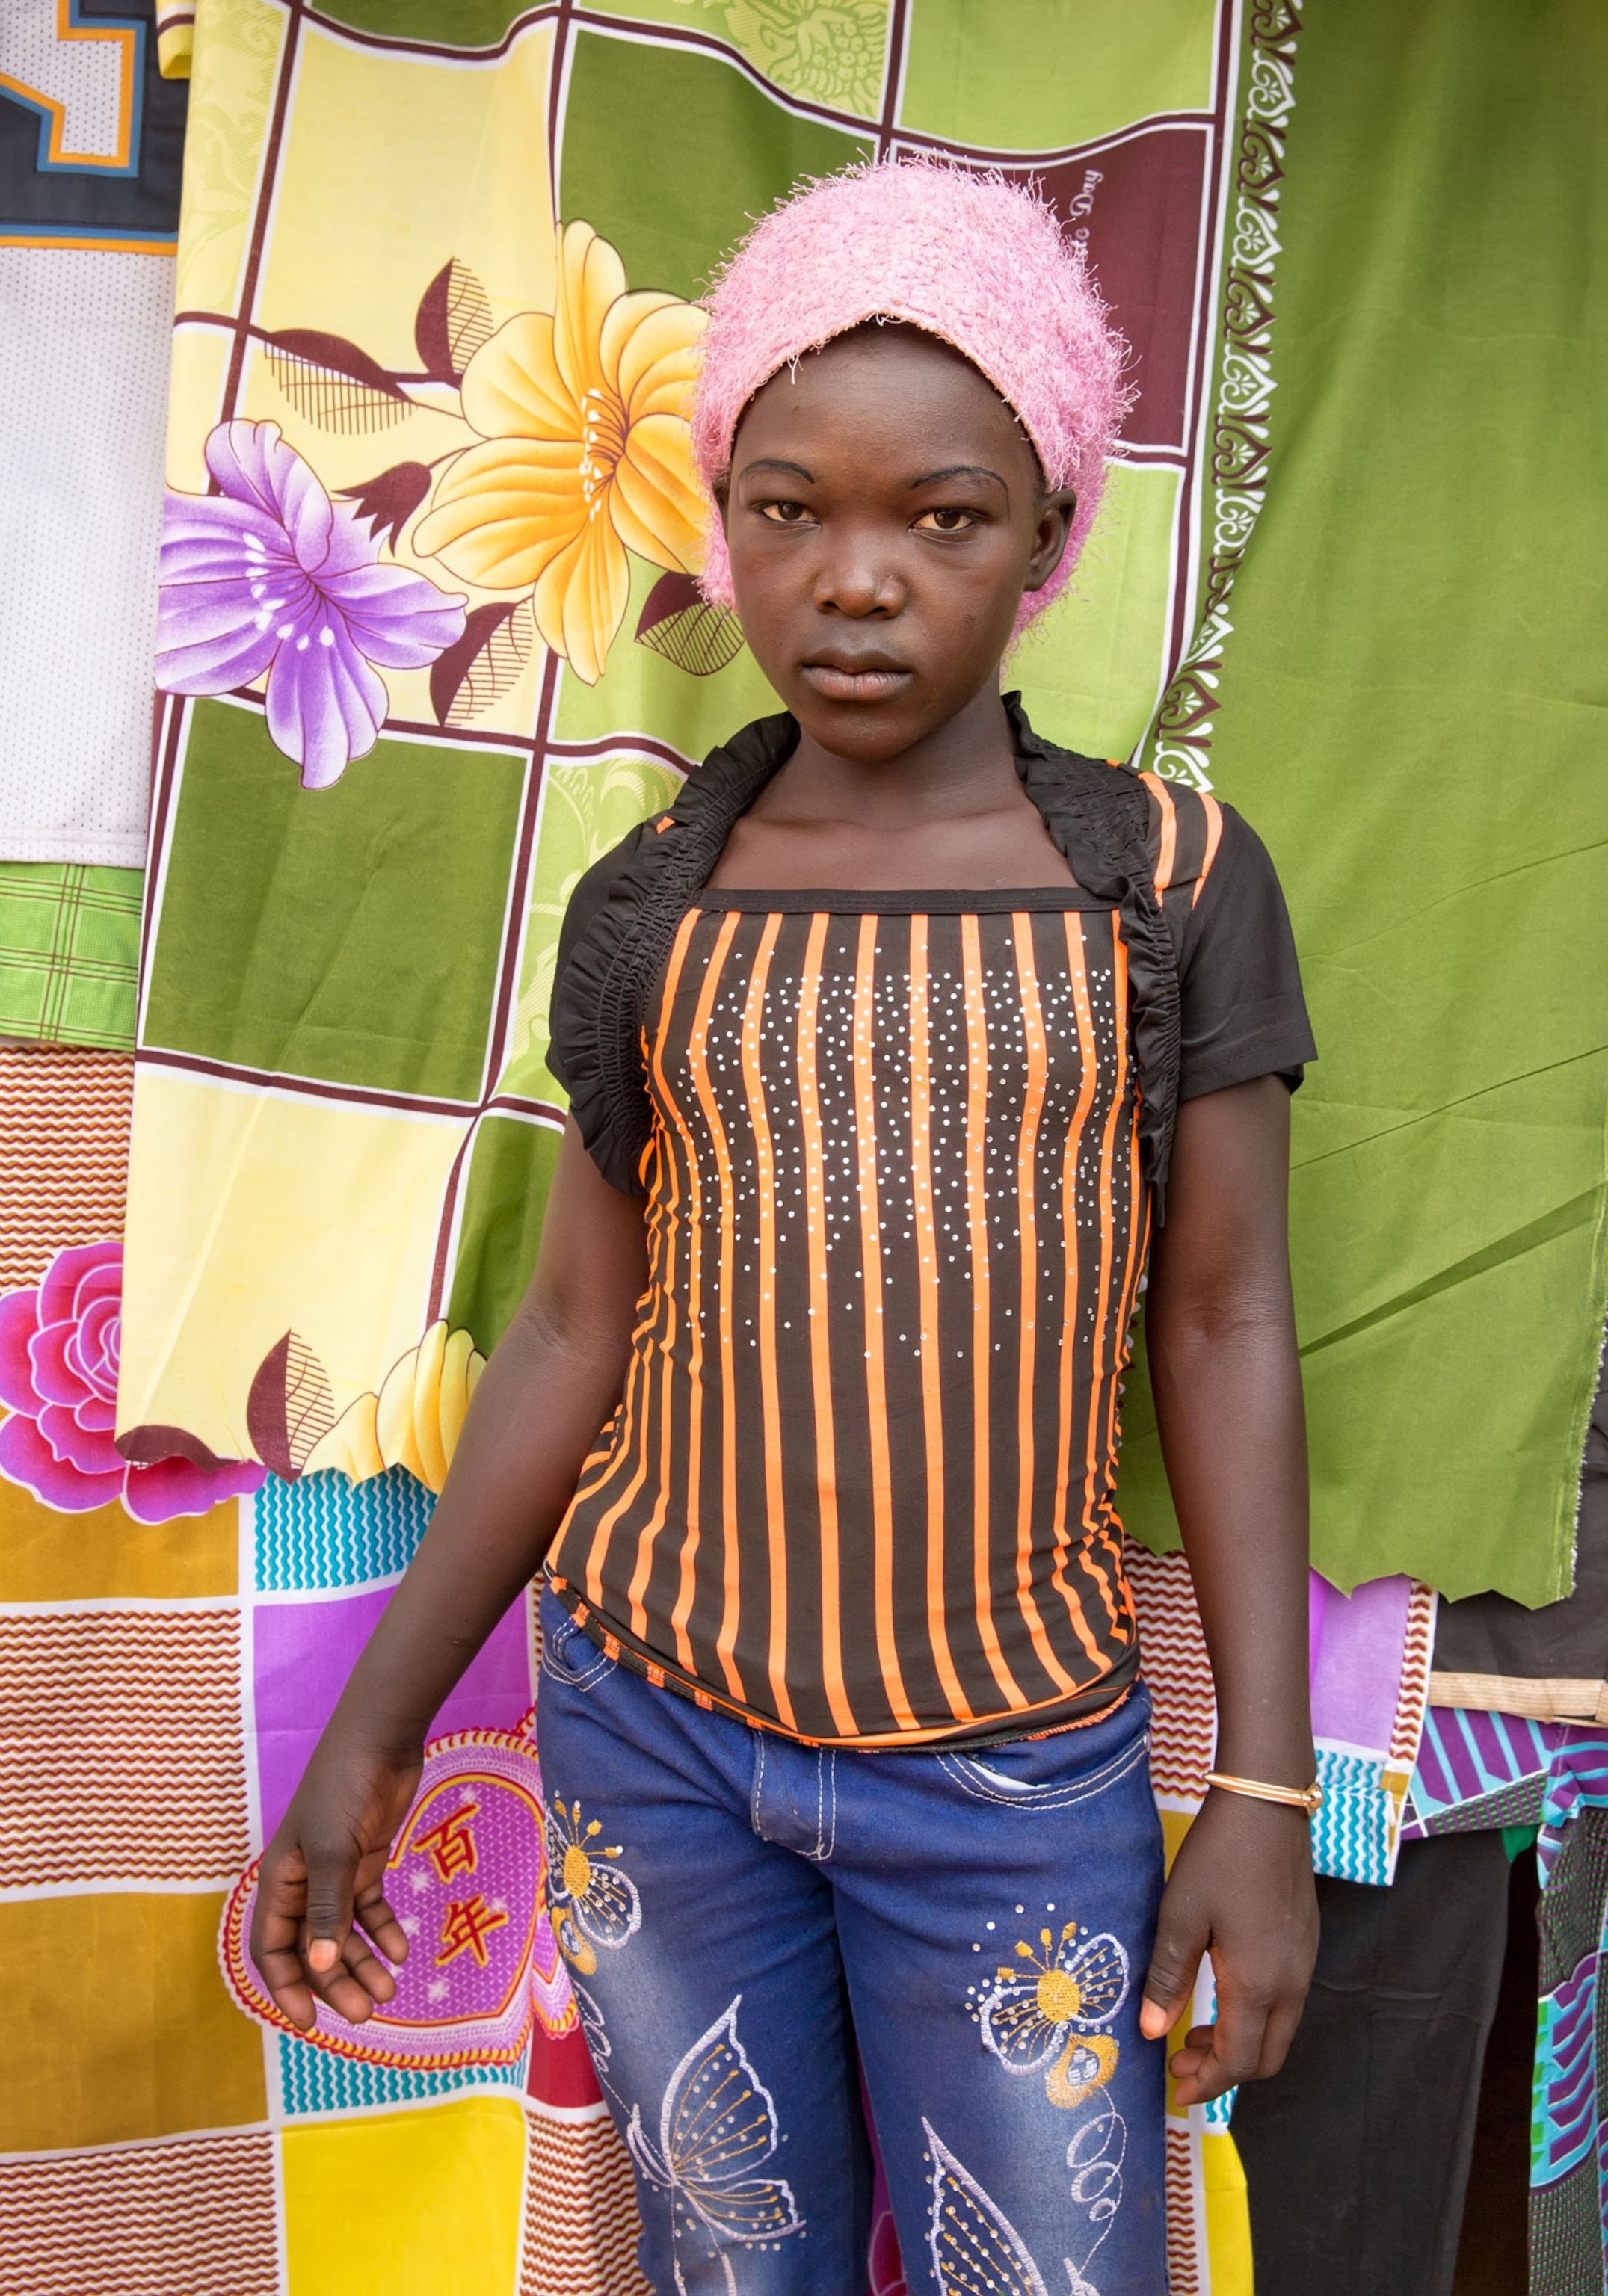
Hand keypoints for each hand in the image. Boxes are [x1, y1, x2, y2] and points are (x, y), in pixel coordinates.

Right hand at [249, 1735, 422, 2031]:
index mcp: (279, 1881)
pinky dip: (383, 1931)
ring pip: (344, 1933)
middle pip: (313, 1948)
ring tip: (390, 1990)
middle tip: (368, 2013)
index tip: (310, 2024)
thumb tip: (319, 1967)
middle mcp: (303, 1883)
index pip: (272, 1949)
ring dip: (363, 1963)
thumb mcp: (332, 1850)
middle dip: (335, 1983)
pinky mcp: (366, 1860)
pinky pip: (369, 1908)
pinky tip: (402, 1950)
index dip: (287, 1988)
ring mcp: (336, 1872)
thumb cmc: (344, 1788)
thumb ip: (327, 1908)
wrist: (381, 1738)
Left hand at [1137, 1788, 1317, 2105]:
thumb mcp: (1179, 1917)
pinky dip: (1256, 2018)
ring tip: (1195, 2032)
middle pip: (1266, 2059)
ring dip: (1241, 2045)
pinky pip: (1286, 2004)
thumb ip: (1168, 1980)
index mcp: (1257, 1985)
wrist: (1267, 1807)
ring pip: (1279, 2032)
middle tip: (1180, 2063)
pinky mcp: (1306, 1945)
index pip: (1238, 2062)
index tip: (1175, 2090)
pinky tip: (1223, 1996)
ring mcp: (1304, 1965)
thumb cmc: (1218, 1859)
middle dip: (1224, 2073)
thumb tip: (1153, 2033)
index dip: (1206, 2084)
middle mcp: (1291, 1984)